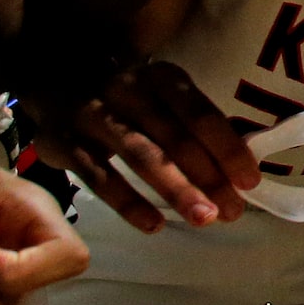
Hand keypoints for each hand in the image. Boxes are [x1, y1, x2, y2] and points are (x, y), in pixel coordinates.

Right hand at [29, 60, 259, 231]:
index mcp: (162, 78)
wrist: (53, 78)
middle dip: (207, 176)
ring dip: (176, 190)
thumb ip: (194, 125)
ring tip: (204, 219)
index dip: (227, 147)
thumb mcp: (161, 95)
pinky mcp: (63, 142)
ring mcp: (94, 115)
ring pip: (141, 156)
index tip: (250, 181)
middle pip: (175, 137)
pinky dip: (128, 203)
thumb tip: (239, 166)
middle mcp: (129, 91)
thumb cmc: (126, 97)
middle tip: (233, 211)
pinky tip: (153, 226)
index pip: (200, 113)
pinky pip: (100, 177)